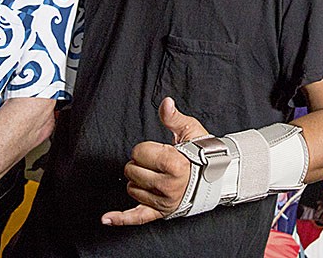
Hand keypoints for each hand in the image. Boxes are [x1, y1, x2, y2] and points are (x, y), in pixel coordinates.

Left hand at [101, 97, 208, 225]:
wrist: (216, 176)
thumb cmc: (202, 153)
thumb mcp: (190, 131)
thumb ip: (173, 118)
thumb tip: (166, 103)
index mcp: (174, 164)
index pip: (139, 152)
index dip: (146, 148)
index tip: (160, 150)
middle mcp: (168, 185)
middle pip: (131, 170)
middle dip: (140, 163)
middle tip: (158, 163)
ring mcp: (164, 201)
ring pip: (131, 189)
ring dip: (139, 181)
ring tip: (156, 176)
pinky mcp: (161, 212)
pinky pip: (137, 217)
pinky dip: (120, 218)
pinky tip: (106, 219)